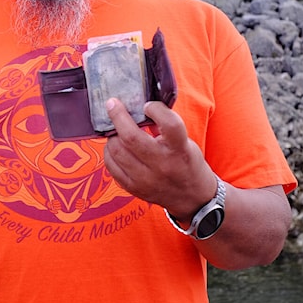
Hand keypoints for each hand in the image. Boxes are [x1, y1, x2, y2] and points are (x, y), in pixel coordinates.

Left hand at [103, 98, 216, 220]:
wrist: (193, 198)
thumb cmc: (186, 163)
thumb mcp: (184, 142)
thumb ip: (164, 126)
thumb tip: (138, 106)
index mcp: (180, 149)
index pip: (170, 124)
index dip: (156, 109)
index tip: (147, 104)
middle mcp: (163, 164)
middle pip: (131, 137)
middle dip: (118, 116)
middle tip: (112, 104)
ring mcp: (146, 179)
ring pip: (117, 150)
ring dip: (112, 135)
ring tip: (115, 129)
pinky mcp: (134, 188)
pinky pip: (112, 166)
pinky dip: (110, 152)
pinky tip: (115, 146)